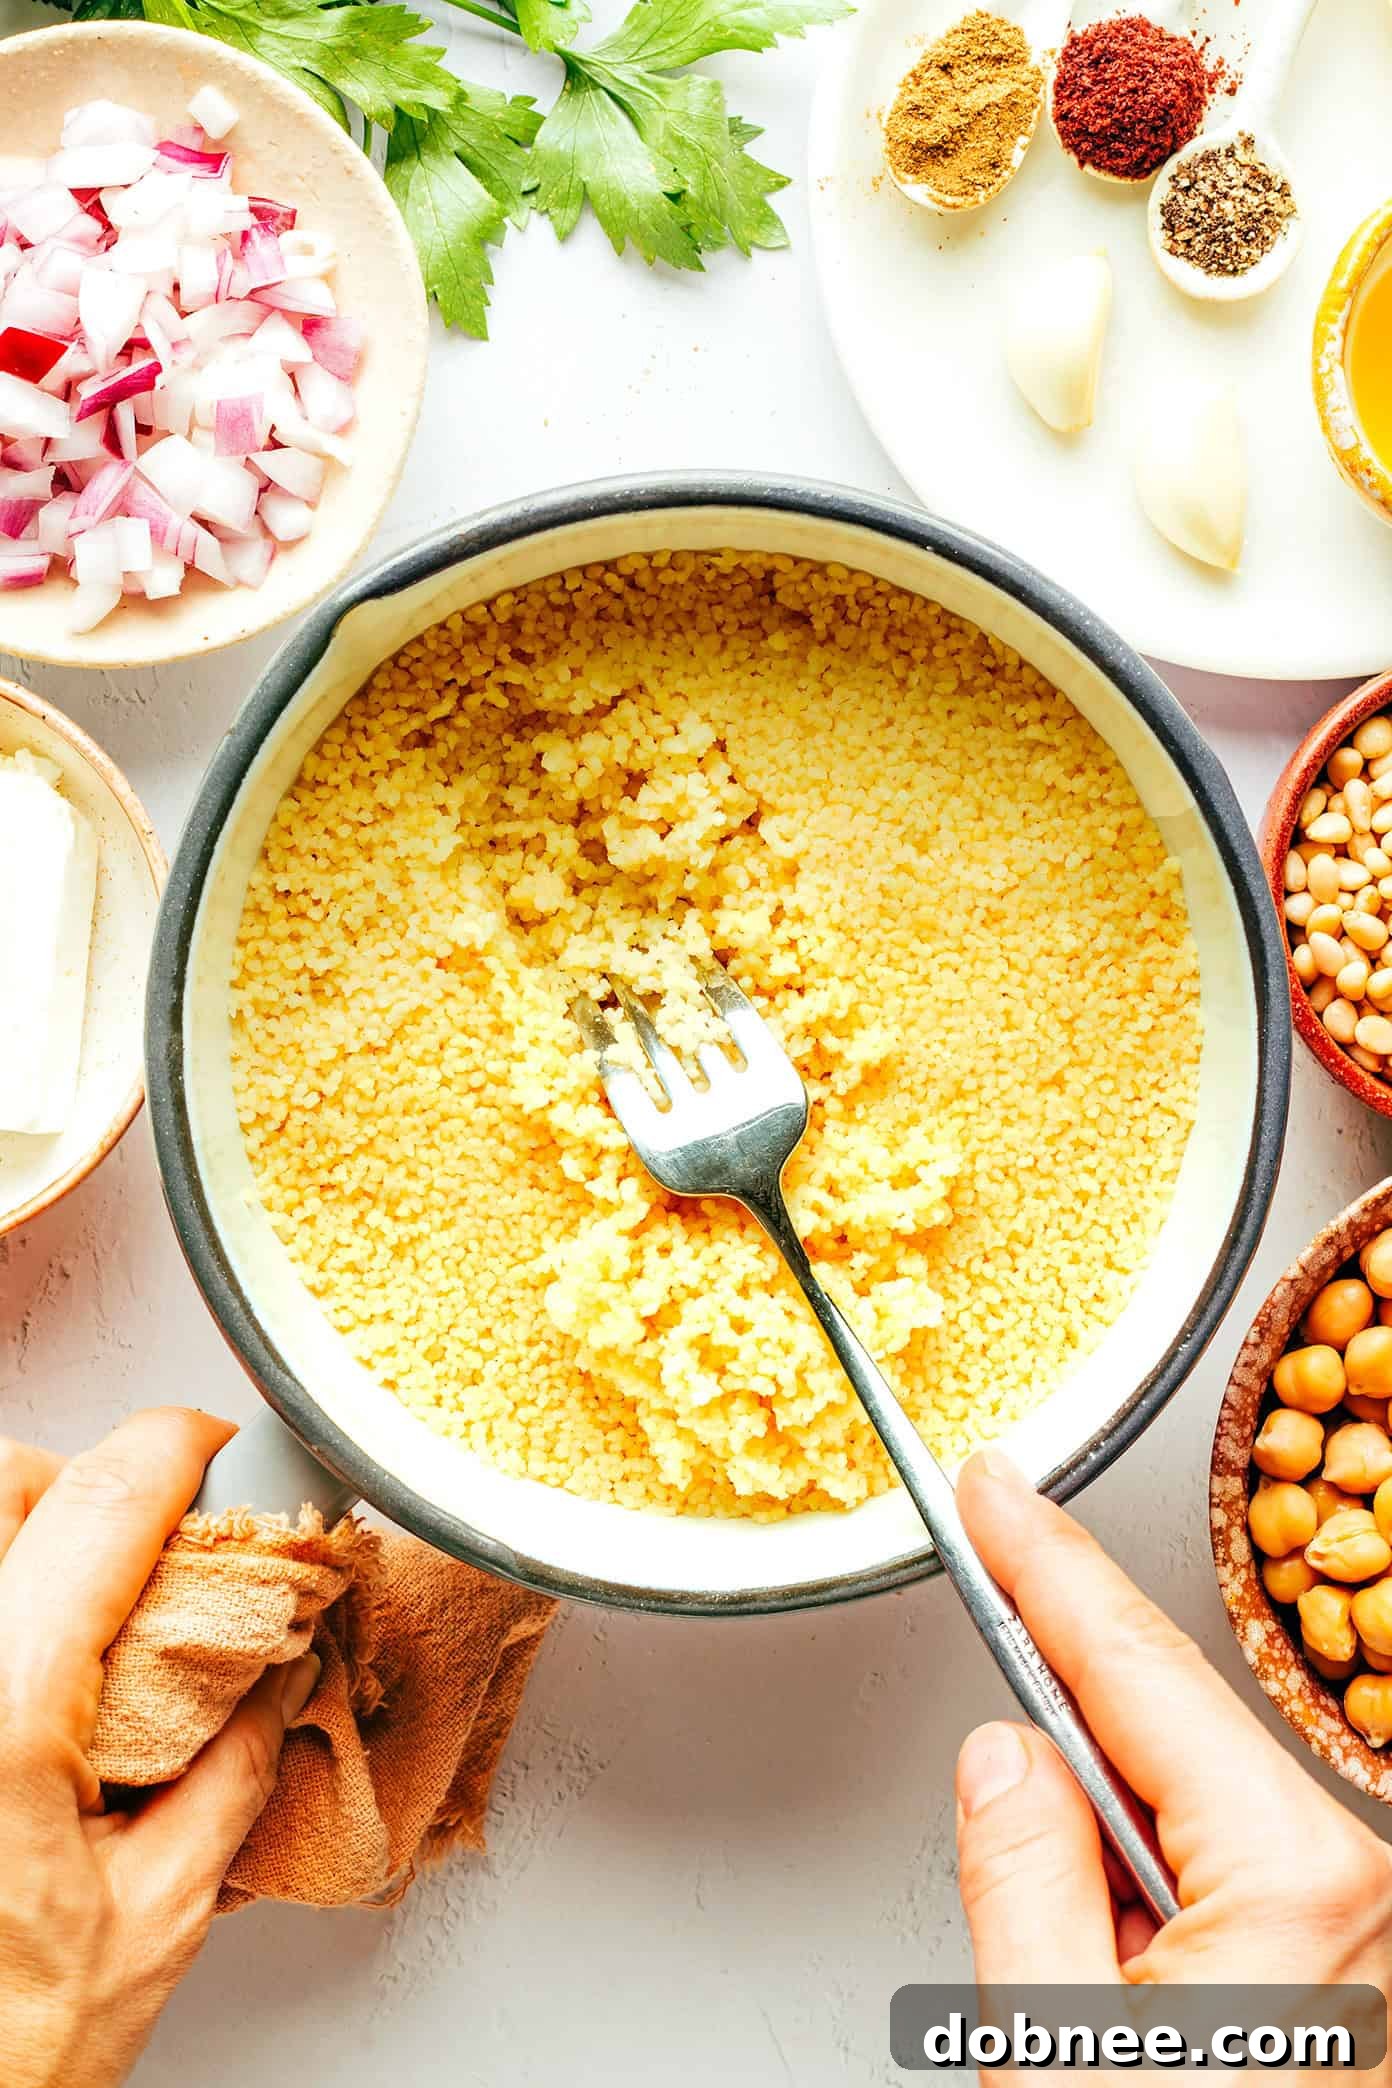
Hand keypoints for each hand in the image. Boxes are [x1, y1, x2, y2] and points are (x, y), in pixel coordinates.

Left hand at [0, 1408, 318, 2087]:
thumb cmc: (0, 2052)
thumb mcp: (157, 1914)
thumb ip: (231, 1767)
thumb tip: (278, 1665)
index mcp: (1, 1711)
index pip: (102, 1504)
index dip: (175, 1448)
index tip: (212, 1446)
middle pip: (6, 1481)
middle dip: (88, 1485)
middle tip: (150, 1548)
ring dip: (27, 1531)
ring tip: (81, 1607)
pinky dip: (0, 1591)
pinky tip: (31, 1661)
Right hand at [953, 1451, 1391, 2026]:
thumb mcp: (1054, 2049)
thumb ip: (1019, 1874)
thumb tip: (1002, 1756)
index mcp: (1295, 1882)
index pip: (1135, 1669)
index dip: (1047, 1564)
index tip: (995, 1490)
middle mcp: (1356, 1891)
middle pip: (1164, 1742)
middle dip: (1068, 1780)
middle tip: (1024, 1877)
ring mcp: (1365, 1930)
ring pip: (1189, 1819)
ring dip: (1113, 1877)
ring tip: (1089, 2010)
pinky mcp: (1352, 1965)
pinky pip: (1229, 1884)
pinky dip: (1156, 1920)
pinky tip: (1135, 2008)